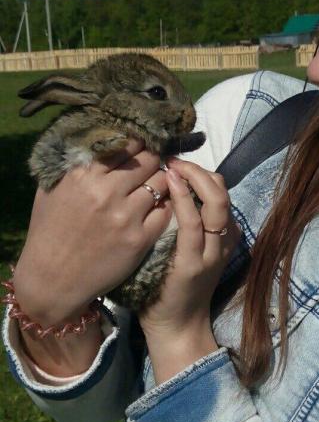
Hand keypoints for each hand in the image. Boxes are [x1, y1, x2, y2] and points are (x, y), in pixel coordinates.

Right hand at [13, 139, 171, 325]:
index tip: (142, 146)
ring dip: (163, 182)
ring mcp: (125, 216)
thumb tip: (99, 142)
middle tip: (155, 163)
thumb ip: (74, 166)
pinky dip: (166, 206)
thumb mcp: (51, 190)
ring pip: (163, 183)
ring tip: (159, 185)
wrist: (52, 280)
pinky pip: (166, 211)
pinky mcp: (140, 239)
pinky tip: (158, 207)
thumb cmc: (48, 233)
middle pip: (149, 160)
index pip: (126, 145)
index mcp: (83, 175)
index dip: (138, 144)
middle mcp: (106, 192)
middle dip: (154, 159)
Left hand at [139, 159, 240, 380]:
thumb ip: (182, 223)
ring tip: (172, 167)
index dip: (200, 171)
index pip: (219, 190)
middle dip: (198, 169)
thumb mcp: (183, 249)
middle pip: (222, 190)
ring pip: (215, 201)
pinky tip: (170, 185)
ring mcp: (211, 251)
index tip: (174, 163)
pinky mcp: (194, 262)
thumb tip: (160, 189)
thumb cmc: (170, 286)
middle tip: (172, 160)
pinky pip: (193, 223)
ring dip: (193, 177)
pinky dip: (183, 199)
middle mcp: (224, 239)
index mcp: (223, 235)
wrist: (175, 327)